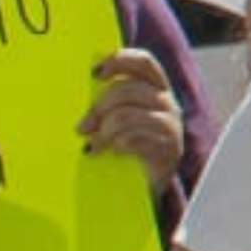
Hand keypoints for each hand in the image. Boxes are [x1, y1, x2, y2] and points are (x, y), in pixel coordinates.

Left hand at [81, 50, 186, 193]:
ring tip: (94, 146)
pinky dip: (116, 145)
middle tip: (82, 128)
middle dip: (98, 108)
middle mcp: (166, 103)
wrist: (141, 190)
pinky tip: (110, 153)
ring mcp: (170, 125)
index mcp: (154, 89)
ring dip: (104, 131)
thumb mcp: (112, 120)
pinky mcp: (169, 148)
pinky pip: (133, 138)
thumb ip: (105, 103)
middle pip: (127, 89)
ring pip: (126, 115)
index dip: (120, 61)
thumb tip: (80, 93)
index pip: (143, 62)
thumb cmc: (122, 151)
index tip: (95, 73)